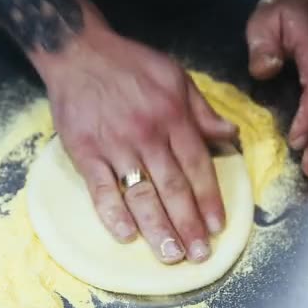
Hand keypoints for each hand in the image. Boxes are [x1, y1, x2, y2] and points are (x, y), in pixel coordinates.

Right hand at [34, 28, 236, 263]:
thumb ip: (202, 109)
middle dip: (188, 224)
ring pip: (141, 193)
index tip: (218, 225)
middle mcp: (147, 134)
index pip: (197, 165)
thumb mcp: (175, 75)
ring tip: (170, 255)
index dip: (209, 198)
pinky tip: (126, 235)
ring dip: (157, 228)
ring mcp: (115, 145)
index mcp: (173, 115)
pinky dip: (113, 213)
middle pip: (173, 187)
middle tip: (199, 254)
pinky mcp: (85, 152)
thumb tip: (229, 135)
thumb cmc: (129, 64)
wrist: (78, 52)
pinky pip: (101, 188)